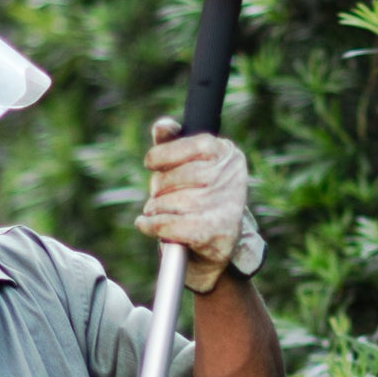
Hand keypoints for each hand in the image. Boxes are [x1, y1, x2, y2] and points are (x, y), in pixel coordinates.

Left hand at [135, 116, 263, 294]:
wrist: (217, 249)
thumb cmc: (198, 200)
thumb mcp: (187, 166)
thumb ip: (172, 144)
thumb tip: (162, 127)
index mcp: (226, 152)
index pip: (185, 145)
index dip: (160, 156)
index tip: (153, 165)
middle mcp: (230, 176)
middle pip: (171, 176)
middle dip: (158, 188)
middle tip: (164, 197)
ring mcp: (225, 205)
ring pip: (167, 201)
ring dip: (156, 209)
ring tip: (165, 213)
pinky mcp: (215, 232)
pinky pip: (167, 224)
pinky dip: (152, 226)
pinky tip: (147, 224)